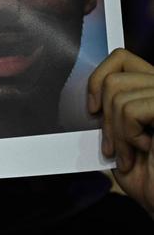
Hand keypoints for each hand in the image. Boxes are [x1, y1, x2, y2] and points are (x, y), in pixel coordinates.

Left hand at [88, 48, 153, 215]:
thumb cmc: (148, 177)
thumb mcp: (120, 136)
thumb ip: (112, 110)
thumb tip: (88, 94)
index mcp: (152, 90)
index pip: (120, 57)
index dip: (98, 78)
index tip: (92, 110)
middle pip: (114, 78)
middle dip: (106, 118)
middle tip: (114, 148)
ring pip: (118, 95)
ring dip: (116, 132)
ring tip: (130, 155)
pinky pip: (131, 108)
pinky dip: (128, 135)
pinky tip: (146, 151)